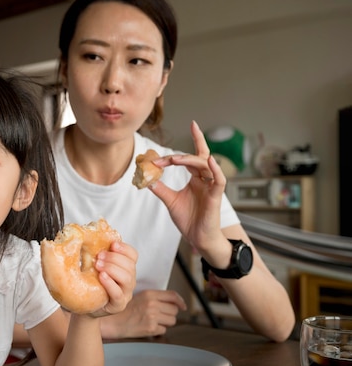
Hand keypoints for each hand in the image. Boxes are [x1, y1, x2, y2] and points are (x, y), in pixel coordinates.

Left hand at [89, 240, 137, 317]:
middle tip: (99, 256)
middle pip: (130, 265)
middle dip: (114, 258)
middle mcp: (129, 280)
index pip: (133, 255)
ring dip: (112, 268)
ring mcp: (126, 293)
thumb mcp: (94, 267)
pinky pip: (119, 294)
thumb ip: (97, 255)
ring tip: (98, 265)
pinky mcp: (118, 305)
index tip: (112, 244)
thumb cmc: (90, 284)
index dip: (124, 248)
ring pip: (127, 278)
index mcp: (125, 268)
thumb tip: (85, 237)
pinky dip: (110, 284)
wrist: (84, 306)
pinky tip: (102, 277)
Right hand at [101, 289, 186, 337]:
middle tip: (159, 315)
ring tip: (152, 321)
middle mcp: (152, 304)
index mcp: (150, 294)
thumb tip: (176, 303)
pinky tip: (147, 326)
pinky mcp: (151, 328)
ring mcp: (152, 316)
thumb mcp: (140, 297)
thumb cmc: (125, 310)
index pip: (173, 296)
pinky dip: (157, 330)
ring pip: (171, 321)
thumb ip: (156, 298)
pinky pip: (163, 330)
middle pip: (174, 310)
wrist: (113, 322)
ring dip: (165, 323)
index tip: (183, 306)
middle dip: (169, 314)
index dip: (180, 301)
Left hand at [148, 121, 227, 251]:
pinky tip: (208, 160)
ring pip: (205, 165)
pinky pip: (219, 180)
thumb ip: (161, 188)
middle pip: (196, 158)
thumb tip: (146, 177)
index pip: (194, 156)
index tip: (188, 127)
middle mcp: (206, 179)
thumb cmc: (189, 220)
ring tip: (173, 160)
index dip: (193, 141)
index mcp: (197, 178)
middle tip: (160, 159)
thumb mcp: (170, 201)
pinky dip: (215, 169)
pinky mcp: (217, 196)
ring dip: (188, 160)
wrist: (199, 239)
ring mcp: (212, 186)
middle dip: (178, 156)